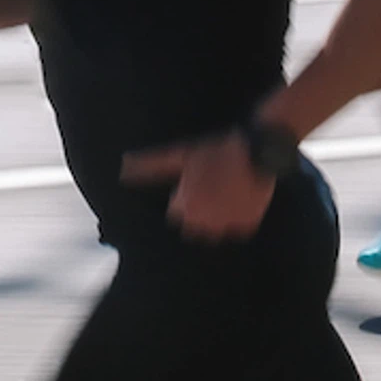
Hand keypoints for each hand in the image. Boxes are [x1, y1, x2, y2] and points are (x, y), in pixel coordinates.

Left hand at [121, 126, 277, 240]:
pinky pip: (237, 228)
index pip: (177, 212)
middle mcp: (203, 223)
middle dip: (201, 209)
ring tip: (227, 193)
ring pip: (215, 229)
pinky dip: (239, 217)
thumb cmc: (216, 151)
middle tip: (214, 186)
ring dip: (218, 216)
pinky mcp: (246, 227)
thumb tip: (123, 166)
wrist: (258, 150)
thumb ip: (151, 166)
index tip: (198, 181)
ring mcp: (226, 227)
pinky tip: (241, 198)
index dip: (187, 195)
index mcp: (184, 208)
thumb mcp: (181, 156)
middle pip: (194, 223)